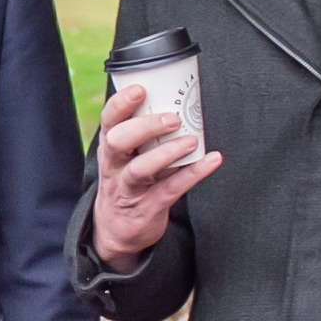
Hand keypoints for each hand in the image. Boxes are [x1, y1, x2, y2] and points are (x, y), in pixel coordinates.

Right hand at [89, 85, 221, 267]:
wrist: (117, 231)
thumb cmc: (128, 182)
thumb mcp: (126, 158)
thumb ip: (144, 135)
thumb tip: (179, 102)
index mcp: (110, 149)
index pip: (108, 122)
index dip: (121, 104)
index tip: (140, 89)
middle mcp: (115, 167)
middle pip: (119, 142)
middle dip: (144, 127)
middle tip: (172, 119)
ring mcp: (129, 189)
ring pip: (141, 169)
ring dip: (167, 153)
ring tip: (191, 142)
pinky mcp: (148, 207)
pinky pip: (171, 190)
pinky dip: (193, 174)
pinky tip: (212, 160)